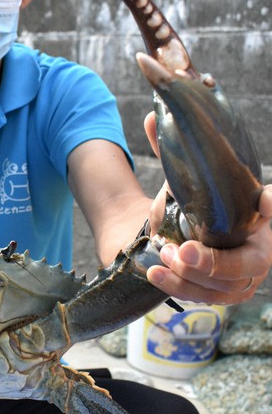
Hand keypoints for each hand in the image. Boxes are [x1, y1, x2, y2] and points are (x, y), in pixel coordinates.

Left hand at [142, 112, 271, 304]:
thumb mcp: (183, 180)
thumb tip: (153, 116)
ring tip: (162, 258)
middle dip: (215, 262)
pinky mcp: (223, 294)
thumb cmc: (190, 205)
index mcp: (260, 215)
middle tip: (183, 251)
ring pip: (225, 287)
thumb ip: (172, 151)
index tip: (268, 199)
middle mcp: (260, 247)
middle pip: (250, 264)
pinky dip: (180, 286)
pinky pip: (206, 297)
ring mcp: (244, 276)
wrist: (172, 238)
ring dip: (190, 276)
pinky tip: (156, 273)